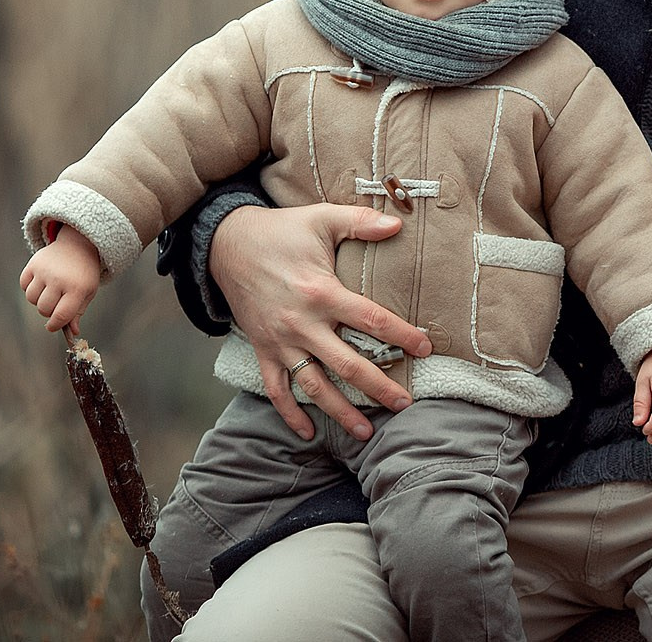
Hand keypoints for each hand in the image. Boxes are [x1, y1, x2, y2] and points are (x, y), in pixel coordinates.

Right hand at [20, 224, 102, 331]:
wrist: (78, 246)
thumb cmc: (84, 274)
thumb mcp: (87, 292)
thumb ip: (77, 312)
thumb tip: (72, 332)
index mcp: (77, 289)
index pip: (61, 316)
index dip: (55, 325)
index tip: (53, 326)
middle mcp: (59, 279)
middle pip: (43, 309)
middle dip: (48, 311)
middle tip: (56, 302)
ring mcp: (45, 271)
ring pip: (31, 299)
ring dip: (39, 299)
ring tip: (50, 290)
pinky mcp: (33, 264)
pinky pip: (24, 285)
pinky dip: (30, 287)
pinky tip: (42, 280)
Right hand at [210, 203, 433, 441]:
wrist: (226, 244)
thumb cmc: (281, 230)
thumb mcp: (321, 218)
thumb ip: (361, 222)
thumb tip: (399, 222)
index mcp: (322, 292)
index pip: (371, 320)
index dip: (401, 335)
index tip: (425, 348)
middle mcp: (302, 324)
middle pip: (347, 364)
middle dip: (379, 387)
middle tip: (405, 404)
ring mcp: (280, 342)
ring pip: (314, 386)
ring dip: (340, 411)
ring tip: (366, 432)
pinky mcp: (262, 350)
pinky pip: (275, 389)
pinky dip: (290, 414)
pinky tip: (308, 433)